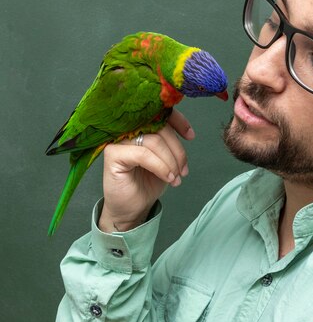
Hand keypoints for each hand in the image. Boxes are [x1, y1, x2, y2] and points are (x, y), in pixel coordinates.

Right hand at [98, 109, 194, 232]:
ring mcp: (118, 140)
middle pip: (160, 128)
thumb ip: (170, 143)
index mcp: (139, 127)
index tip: (191, 136)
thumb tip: (187, 133)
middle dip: (177, 150)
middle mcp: (127, 130)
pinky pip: (143, 154)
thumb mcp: (166, 159)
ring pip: (154, 141)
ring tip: (176, 177)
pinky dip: (160, 166)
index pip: (159, 114)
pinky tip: (167, 177)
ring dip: (171, 161)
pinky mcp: (112, 154)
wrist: (133, 207)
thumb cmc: (148, 182)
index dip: (178, 122)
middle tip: (184, 170)